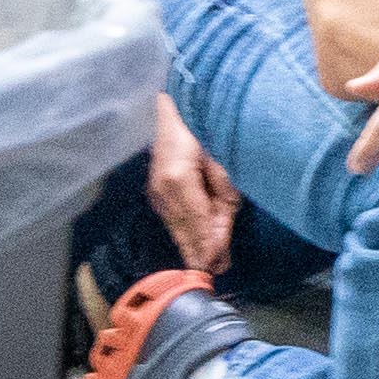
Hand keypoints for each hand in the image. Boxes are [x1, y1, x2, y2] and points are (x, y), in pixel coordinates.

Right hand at [144, 95, 237, 273]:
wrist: (174, 104)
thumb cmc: (204, 124)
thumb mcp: (222, 155)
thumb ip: (223, 188)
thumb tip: (223, 220)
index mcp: (179, 179)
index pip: (198, 220)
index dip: (208, 244)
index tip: (217, 265)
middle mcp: (163, 189)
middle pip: (184, 228)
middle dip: (199, 252)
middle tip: (215, 274)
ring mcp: (156, 189)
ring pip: (176, 225)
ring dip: (191, 245)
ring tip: (207, 266)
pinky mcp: (155, 188)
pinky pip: (172, 216)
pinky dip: (183, 232)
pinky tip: (192, 246)